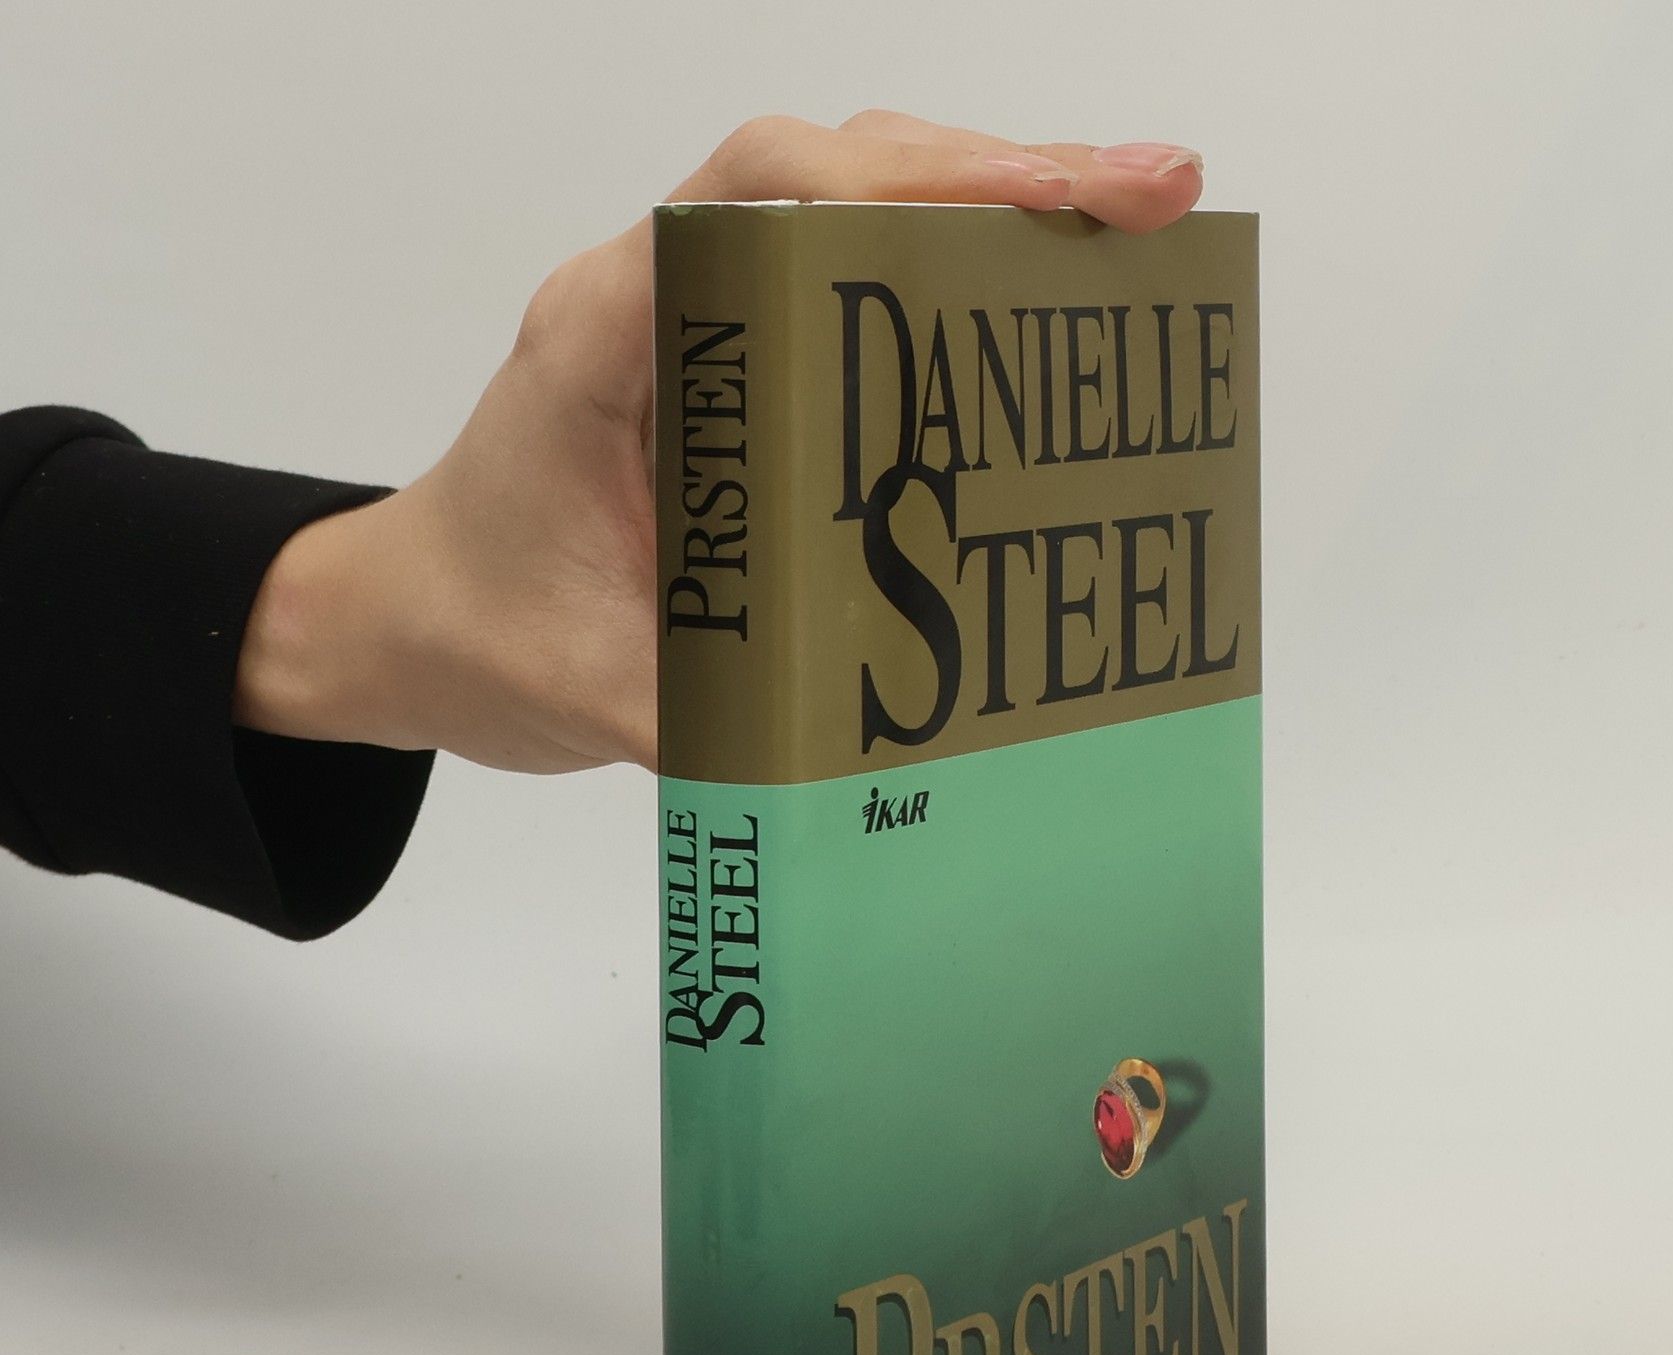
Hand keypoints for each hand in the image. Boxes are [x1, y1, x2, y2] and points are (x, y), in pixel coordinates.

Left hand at [235, 112, 1205, 772]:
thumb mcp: (590, 691)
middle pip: (835, 169)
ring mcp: (695, 315)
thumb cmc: (473, 634)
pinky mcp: (732, 356)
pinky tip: (1041, 296)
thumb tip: (868, 761)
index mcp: (606, 340)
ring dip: (989, 201)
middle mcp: (655, 296)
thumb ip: (711, 719)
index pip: (760, 196)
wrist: (408, 621)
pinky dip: (950, 264)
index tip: (1044, 204)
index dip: (912, 184)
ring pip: (852, 200)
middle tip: (1156, 197)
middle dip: (1002, 171)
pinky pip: (847, 272)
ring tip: (1130, 224)